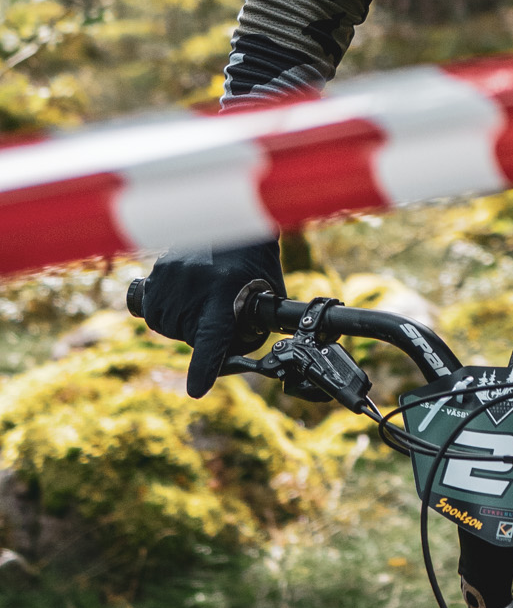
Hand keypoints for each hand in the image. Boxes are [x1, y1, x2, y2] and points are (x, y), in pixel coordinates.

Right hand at [140, 241, 285, 397]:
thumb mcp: (265, 295)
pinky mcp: (159, 268)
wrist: (236, 218)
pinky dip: (165, 305)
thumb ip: (250, 327)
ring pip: (162, 323)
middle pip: (184, 335)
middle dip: (197, 332)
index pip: (212, 339)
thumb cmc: (256, 261)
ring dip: (178, 319)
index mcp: (225, 294)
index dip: (204, 367)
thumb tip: (231, 357)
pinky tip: (184, 290)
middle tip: (216, 309)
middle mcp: (195, 285)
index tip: (196, 389)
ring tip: (201, 297)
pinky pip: (152, 304)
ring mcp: (172, 276)